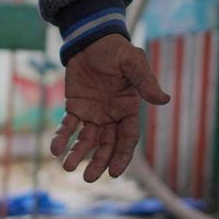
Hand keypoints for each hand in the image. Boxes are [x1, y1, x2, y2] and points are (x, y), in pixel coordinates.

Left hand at [51, 34, 169, 182]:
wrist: (92, 40)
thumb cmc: (116, 51)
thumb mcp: (133, 62)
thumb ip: (145, 82)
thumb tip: (163, 100)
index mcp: (128, 109)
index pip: (127, 138)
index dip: (121, 156)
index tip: (113, 172)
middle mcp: (111, 116)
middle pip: (106, 145)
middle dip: (98, 162)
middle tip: (89, 178)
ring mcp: (93, 114)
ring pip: (86, 140)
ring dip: (77, 154)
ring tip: (67, 167)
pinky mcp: (75, 108)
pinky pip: (68, 127)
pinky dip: (62, 138)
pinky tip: (55, 149)